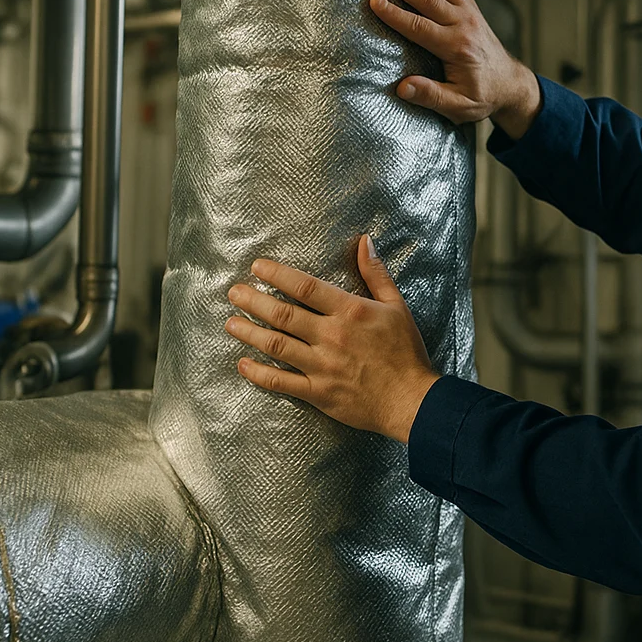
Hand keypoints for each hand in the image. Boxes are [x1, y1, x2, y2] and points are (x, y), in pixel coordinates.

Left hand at [225, 234, 440, 442]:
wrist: (412, 399)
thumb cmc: (406, 352)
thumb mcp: (396, 306)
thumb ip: (376, 274)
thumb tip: (365, 241)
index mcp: (350, 312)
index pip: (306, 287)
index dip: (278, 275)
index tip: (257, 267)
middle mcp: (331, 336)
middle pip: (283, 315)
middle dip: (253, 301)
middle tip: (233, 292)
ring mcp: (322, 366)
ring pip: (276, 345)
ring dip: (250, 332)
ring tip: (230, 323)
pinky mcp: (318, 393)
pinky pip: (281, 382)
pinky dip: (259, 373)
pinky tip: (243, 364)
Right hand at [369, 0, 542, 138]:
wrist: (511, 85)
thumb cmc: (482, 97)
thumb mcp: (459, 107)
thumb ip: (431, 96)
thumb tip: (403, 86)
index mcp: (456, 48)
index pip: (420, 28)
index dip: (395, 15)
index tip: (375, 1)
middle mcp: (463, 26)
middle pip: (429, 0)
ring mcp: (469, 14)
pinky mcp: (471, 8)